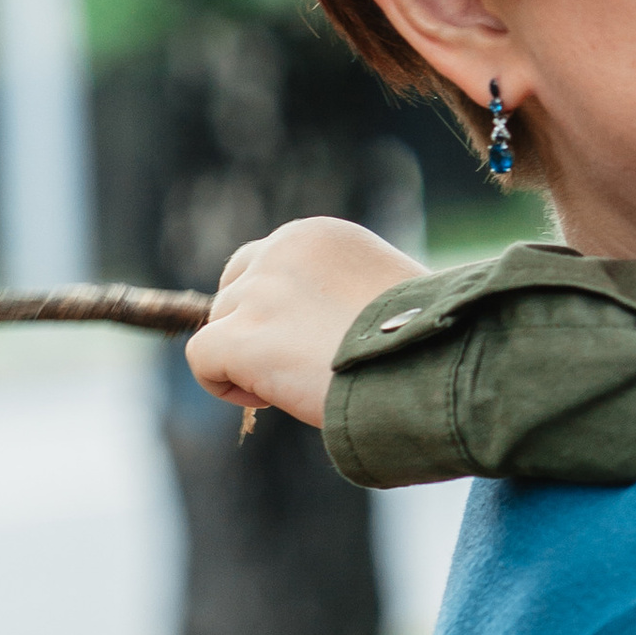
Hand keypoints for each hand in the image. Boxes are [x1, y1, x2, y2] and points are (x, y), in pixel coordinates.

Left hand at [186, 219, 426, 427]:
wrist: (433, 362)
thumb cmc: (431, 339)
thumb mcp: (386, 290)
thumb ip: (341, 291)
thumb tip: (316, 327)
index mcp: (321, 235)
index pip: (270, 263)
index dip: (282, 306)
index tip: (313, 339)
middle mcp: (282, 250)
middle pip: (235, 290)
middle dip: (256, 327)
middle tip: (297, 363)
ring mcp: (259, 292)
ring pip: (220, 326)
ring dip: (248, 359)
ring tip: (298, 384)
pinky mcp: (240, 336)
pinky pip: (202, 357)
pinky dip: (224, 384)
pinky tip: (269, 398)